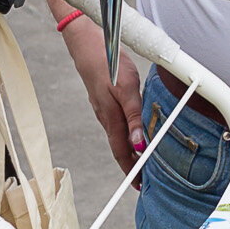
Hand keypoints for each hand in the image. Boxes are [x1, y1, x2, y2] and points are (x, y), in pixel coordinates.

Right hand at [57, 9, 138, 166]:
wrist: (88, 43)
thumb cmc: (109, 63)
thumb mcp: (127, 89)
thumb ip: (134, 117)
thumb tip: (139, 145)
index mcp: (111, 118)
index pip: (122, 152)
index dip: (131, 170)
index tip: (139, 185)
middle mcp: (106, 117)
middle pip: (119, 148)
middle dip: (130, 166)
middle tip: (141, 180)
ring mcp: (103, 109)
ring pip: (117, 137)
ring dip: (128, 152)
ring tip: (139, 163)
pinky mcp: (104, 100)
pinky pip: (116, 125)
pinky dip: (125, 135)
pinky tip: (131, 134)